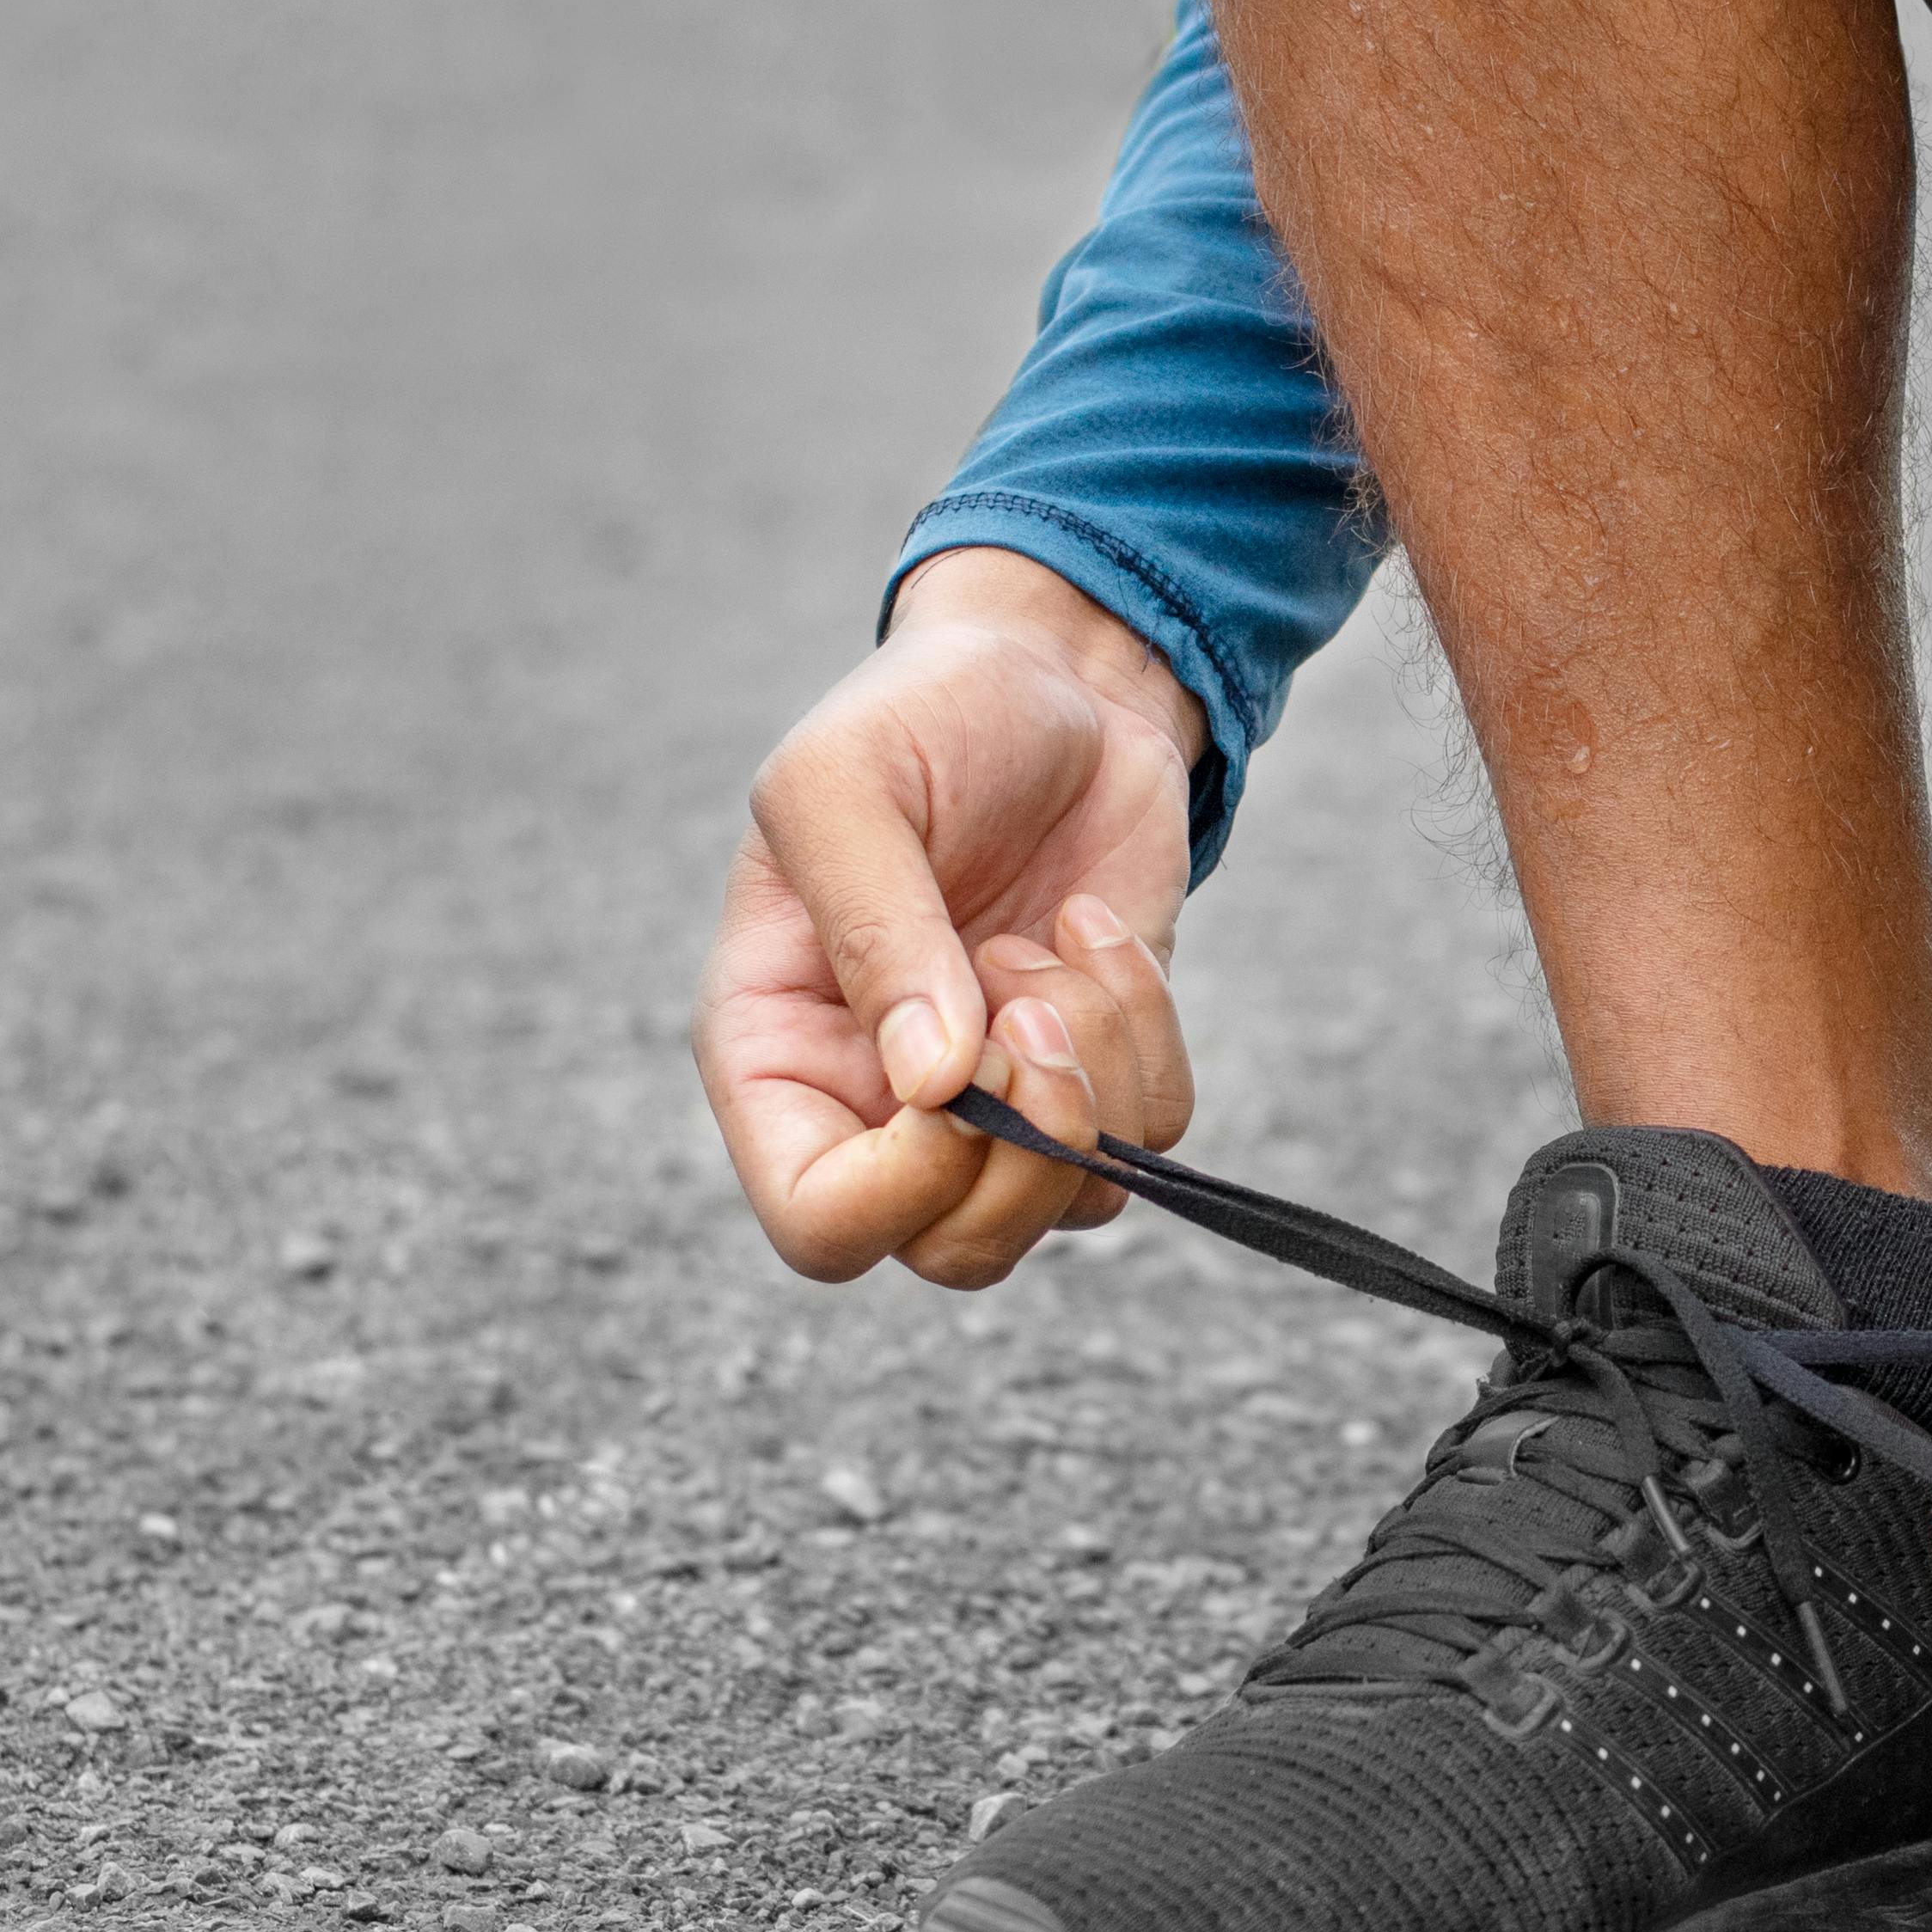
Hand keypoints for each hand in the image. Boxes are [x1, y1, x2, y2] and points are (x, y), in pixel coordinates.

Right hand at [696, 546, 1205, 1286]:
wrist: (1052, 678)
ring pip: (1071, 1205)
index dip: (900, 1189)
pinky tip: (1096, 933)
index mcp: (776, 1053)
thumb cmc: (920, 716)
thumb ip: (874, 927)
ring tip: (1052, 946)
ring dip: (1096, 1076)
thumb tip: (935, 1084)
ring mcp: (999, 1101)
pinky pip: (1155, 1132)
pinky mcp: (1100, 1069)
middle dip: (1026, 1150)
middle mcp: (879, 1105)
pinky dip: (1149, 1036)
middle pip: (959, 1253)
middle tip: (1032, 1008)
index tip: (955, 1070)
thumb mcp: (847, 783)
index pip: (818, 1226)